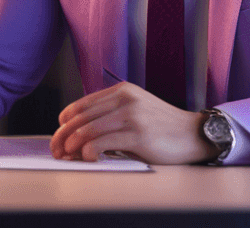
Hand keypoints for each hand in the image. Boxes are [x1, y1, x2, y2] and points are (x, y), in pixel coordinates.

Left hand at [50, 82, 216, 163]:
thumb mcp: (135, 110)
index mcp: (122, 91)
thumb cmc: (162, 127)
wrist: (194, 134)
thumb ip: (110, 116)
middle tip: (56, 151)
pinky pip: (102, 142)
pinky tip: (88, 158)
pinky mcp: (138, 134)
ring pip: (88, 129)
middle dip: (62, 136)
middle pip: (81, 117)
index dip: (64, 122)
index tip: (59, 136)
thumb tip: (78, 135)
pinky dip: (88, 152)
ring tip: (67, 157)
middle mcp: (125, 99)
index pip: (81, 104)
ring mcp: (132, 115)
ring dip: (72, 146)